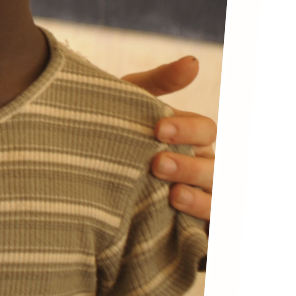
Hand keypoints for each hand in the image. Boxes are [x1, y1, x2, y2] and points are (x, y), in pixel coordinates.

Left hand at [121, 57, 214, 229]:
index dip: (187, 130)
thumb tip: (194, 61)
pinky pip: (212, 234)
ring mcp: (200, 199)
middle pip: (214, 167)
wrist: (77, 179)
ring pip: (218, 201)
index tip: (156, 129)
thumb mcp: (128, 106)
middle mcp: (201, 168)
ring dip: (201, 199)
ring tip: (173, 196)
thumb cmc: (110, 133)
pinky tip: (184, 224)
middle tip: (158, 164)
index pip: (204, 131)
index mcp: (190, 138)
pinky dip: (205, 227)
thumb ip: (158, 83)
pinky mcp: (191, 231)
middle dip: (190, 166)